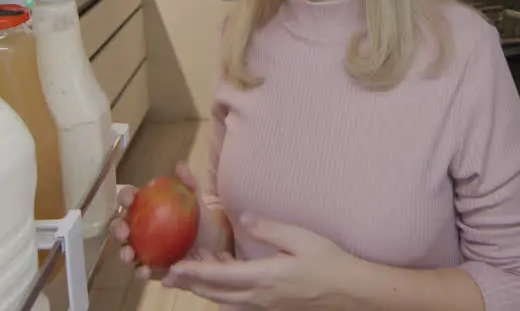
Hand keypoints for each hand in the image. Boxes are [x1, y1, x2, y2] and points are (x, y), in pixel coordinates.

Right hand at [110, 162, 231, 278]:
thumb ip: (189, 185)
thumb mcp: (198, 204)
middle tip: (124, 231)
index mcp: (146, 210)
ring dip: (123, 253)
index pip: (130, 200)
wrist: (218, 250)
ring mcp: (144, 251)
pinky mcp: (152, 270)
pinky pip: (143, 271)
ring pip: (127, 251)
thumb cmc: (203, 224)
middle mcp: (141, 230)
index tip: (129, 199)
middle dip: (117, 228)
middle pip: (121, 227)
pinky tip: (145, 270)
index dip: (125, 197)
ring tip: (129, 255)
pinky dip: (141, 271)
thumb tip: (180, 165)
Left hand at [160, 214, 359, 309]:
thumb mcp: (302, 238)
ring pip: (225, 299)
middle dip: (190, 283)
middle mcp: (260, 297)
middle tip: (168, 275)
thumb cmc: (330, 263)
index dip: (194, 272)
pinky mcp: (272, 306)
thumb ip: (270, 228)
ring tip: (190, 272)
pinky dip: (223, 290)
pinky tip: (223, 275)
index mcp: (265, 277)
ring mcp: (265, 305)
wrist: (351, 293)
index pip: (220, 276)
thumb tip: (244, 217)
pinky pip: (239, 301)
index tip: (174, 267)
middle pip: (215, 293)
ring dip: (205, 287)